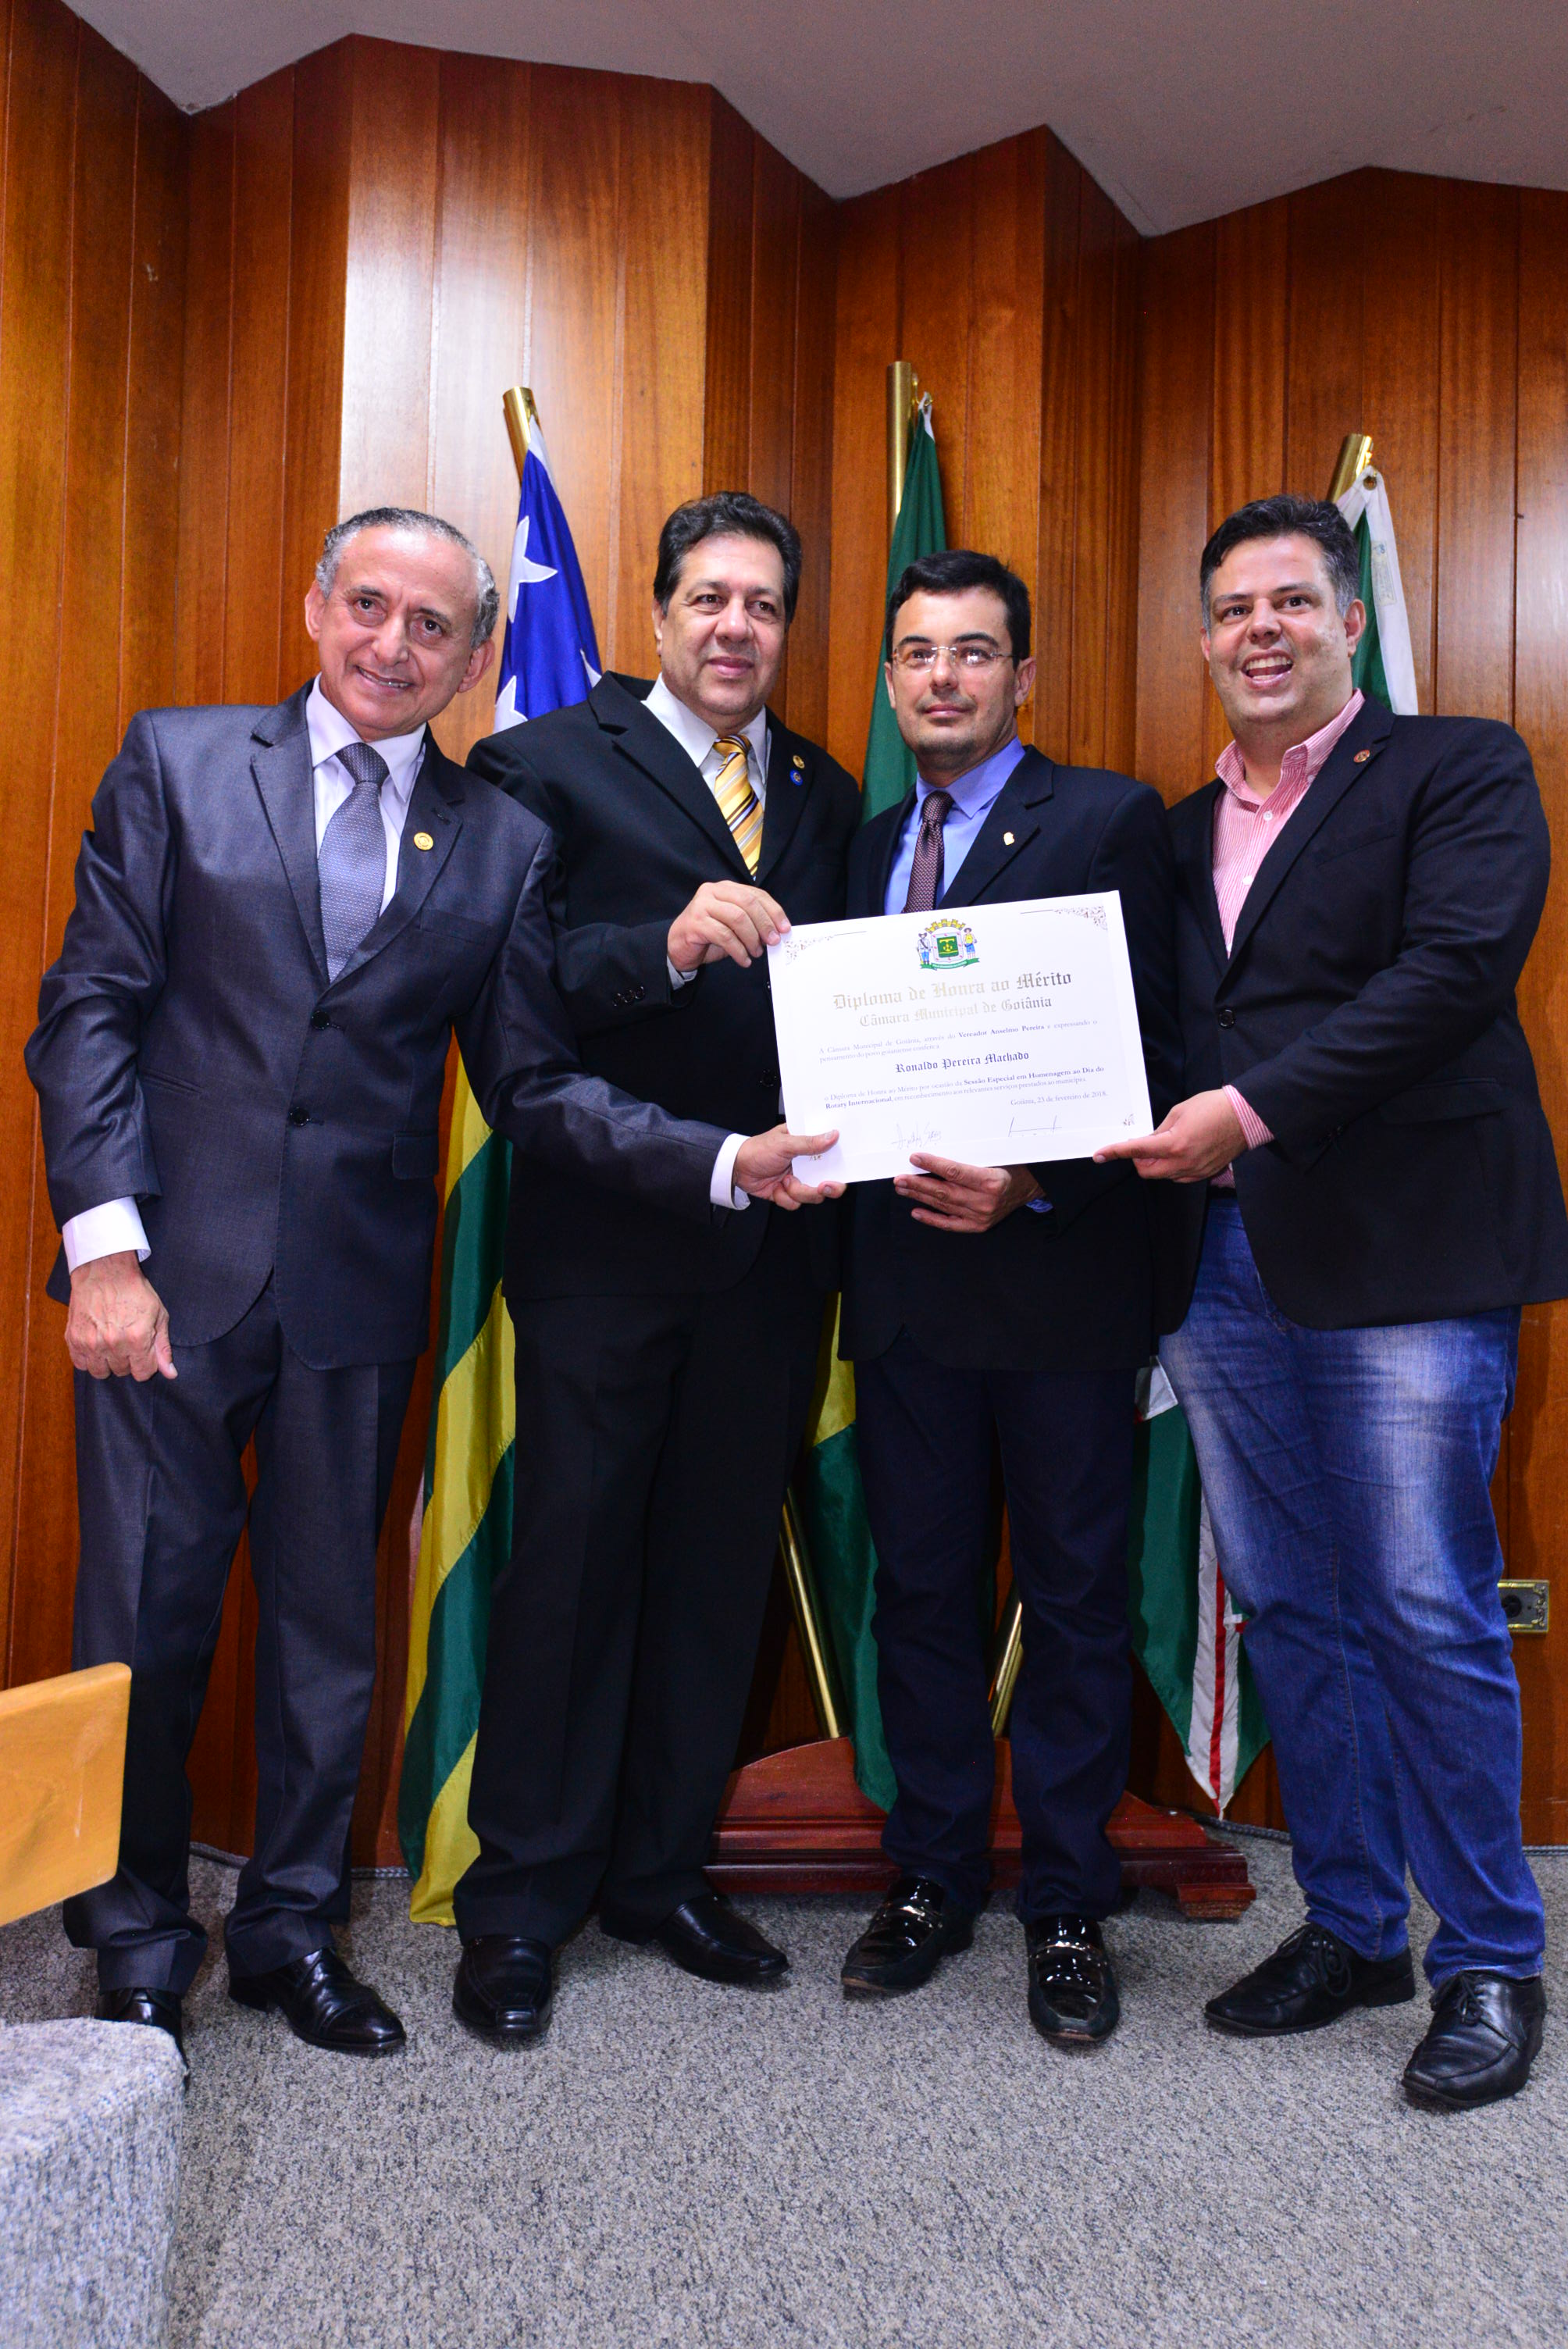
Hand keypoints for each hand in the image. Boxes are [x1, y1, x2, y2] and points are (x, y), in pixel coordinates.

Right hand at [65, 1250, 176, 1380]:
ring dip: (107, 1362)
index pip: (142, 1373)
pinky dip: (88, 1358)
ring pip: (100, 1372)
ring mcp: (90, 1343)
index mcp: (137, 1340)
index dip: (145, 1363)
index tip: (143, 1350)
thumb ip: (163, 1347)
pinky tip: (95, 1344)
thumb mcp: (158, 1315)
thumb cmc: (134, 1291)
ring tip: (110, 1344)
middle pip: (123, 1372)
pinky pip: (80, 1364)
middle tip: (126, 1340)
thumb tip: (170, 1374)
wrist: (104, 1270)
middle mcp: (113, 1345)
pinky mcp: (73, 1339)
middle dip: (128, 1360)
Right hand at [668, 882, 789, 973]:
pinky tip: (744, 960)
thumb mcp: (733, 924)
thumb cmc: (709, 935)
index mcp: (726, 888)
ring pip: (737, 918)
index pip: (755, 895)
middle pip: (748, 903)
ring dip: (752, 938)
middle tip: (773, 941)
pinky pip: (724, 936)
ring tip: (756, 953)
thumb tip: (777, 931)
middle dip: (765, 924)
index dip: (773, 911)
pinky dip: (738, 950)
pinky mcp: (695, 923)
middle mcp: (713, 891)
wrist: (678, 946)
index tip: (785, 928)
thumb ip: (751, 921)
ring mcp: (702, 905)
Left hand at [734, 1125, 842, 1209]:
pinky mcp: (788, 1193)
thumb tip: (833, 1135)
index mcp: (807, 1145)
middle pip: (829, 1179)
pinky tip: (776, 1188)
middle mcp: (806, 1163)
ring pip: (813, 1195)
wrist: (735, 1168)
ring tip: (785, 1182)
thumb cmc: (758, 1150)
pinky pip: (796, 1203)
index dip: (842, 1162)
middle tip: (825, 1187)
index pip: (832, 1153)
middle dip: (828, 1186)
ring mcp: (798, 1179)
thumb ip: (810, 1142)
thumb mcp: (784, 1143)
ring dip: (799, 1192)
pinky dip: (785, 1198)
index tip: (846, 1167)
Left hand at [894, 1154, 1041, 1233]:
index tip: (915, 1157)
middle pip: (944, 1191)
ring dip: (920, 1197)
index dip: (932, 1164)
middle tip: (899, 1178)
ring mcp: (981, 1216)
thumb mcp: (994, 1157)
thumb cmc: (1010, 1166)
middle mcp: (985, 1201)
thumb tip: (935, 1156)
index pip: (954, 1172)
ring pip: (943, 1205)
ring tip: (903, 1188)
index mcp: (991, 1181)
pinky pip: (950, 1224)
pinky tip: (916, 1211)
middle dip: (918, 1184)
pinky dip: (932, 1218)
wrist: (1028, 1187)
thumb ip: (968, 1159)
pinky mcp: (978, 1226)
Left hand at [1093, 1089, 1245, 1182]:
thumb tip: (1147, 1142)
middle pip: (1146, 1171)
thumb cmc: (1214, 1108)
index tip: (1100, 1155)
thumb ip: (1159, 1131)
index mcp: (1174, 1144)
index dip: (1115, 1152)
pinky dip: (1171, 1167)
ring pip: (1162, 1175)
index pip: (1136, 1151)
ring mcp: (1195, 1171)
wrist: (1245, 1117)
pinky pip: (1178, 1176)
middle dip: (1138, 1160)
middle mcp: (1183, 1162)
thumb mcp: (1179, 1112)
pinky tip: (1178, 1152)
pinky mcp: (1204, 1174)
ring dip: (1155, 1164)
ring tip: (1165, 1145)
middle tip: (1142, 1145)